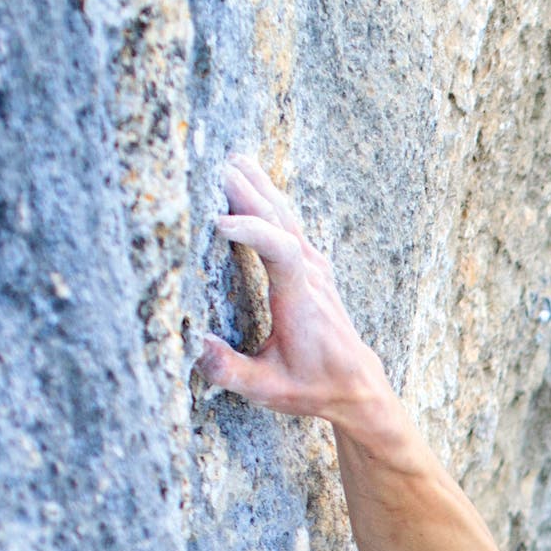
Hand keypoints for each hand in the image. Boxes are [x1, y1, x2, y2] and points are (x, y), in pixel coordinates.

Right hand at [195, 156, 397, 428]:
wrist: (357, 385)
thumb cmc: (312, 387)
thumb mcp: (267, 390)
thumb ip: (229, 370)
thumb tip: (194, 344)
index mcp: (301, 300)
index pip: (280, 250)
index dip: (252, 230)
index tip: (217, 223)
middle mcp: (311, 276)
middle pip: (280, 220)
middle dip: (248, 191)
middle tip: (212, 166)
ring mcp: (315, 267)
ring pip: (286, 215)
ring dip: (259, 186)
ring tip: (229, 160)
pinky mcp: (313, 266)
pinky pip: (289, 222)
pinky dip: (268, 199)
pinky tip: (251, 181)